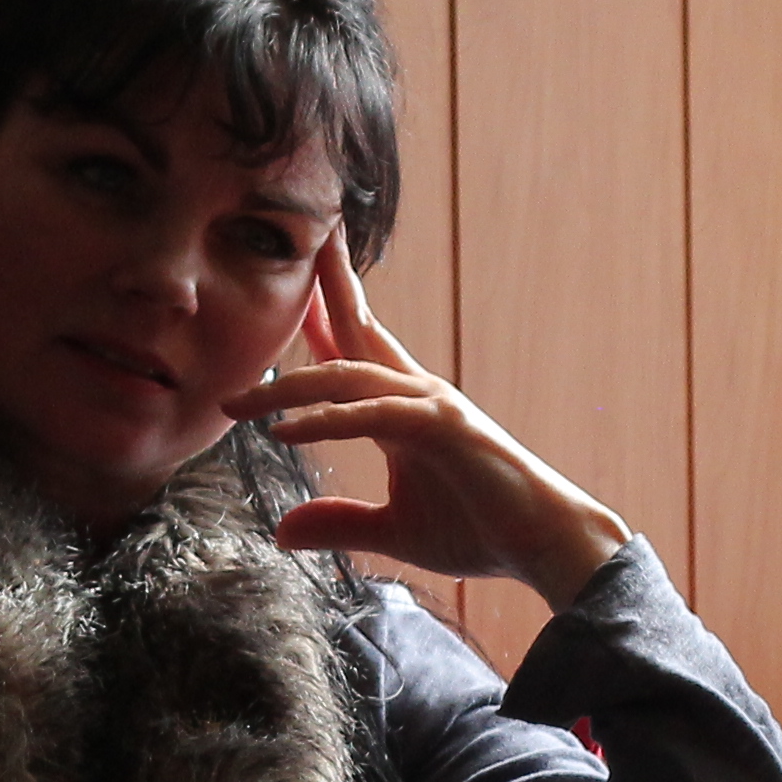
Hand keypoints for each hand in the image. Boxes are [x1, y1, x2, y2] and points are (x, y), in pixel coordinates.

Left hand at [229, 243, 632, 600]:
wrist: (544, 545)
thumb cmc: (479, 530)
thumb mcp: (392, 531)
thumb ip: (340, 523)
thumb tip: (283, 530)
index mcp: (401, 410)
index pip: (353, 352)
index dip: (321, 318)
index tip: (289, 292)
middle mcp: (414, 394)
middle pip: (356, 329)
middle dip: (325, 284)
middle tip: (298, 235)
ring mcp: (430, 405)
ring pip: (347, 377)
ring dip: (288, 387)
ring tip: (237, 403)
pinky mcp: (443, 428)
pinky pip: (372, 416)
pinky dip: (326, 420)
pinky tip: (285, 431)